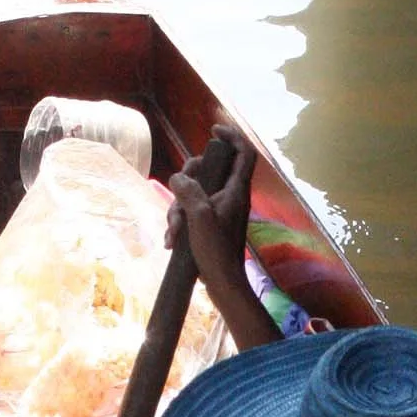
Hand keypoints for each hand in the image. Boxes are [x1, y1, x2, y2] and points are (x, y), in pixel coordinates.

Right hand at [165, 123, 255, 275]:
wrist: (222, 284)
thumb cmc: (216, 251)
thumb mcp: (198, 216)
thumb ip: (189, 191)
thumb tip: (178, 178)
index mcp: (236, 190)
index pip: (244, 152)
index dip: (232, 136)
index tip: (213, 131)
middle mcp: (230, 197)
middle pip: (210, 170)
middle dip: (188, 178)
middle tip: (177, 188)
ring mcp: (220, 212)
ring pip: (195, 194)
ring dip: (178, 209)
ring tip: (173, 231)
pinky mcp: (211, 227)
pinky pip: (191, 214)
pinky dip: (180, 224)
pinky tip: (172, 241)